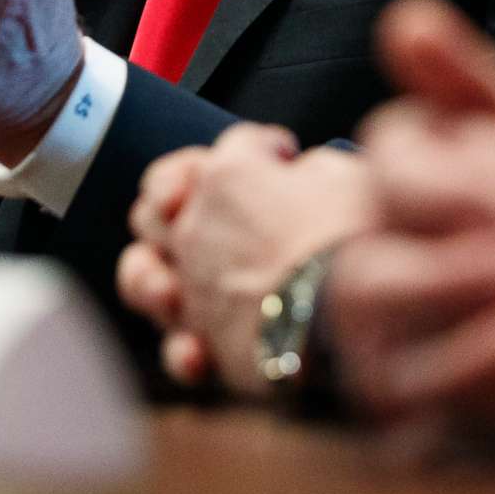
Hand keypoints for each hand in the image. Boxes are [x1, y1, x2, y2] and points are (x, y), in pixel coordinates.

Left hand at [117, 125, 374, 396]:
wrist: (349, 319)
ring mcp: (190, 286)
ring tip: (185, 284)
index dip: (267, 149)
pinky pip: (173, 346)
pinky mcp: (199, 342)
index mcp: (231, 174)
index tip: (287, 159)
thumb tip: (308, 176)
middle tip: (226, 211)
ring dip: (156, 275)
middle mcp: (195, 226)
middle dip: (184, 198)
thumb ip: (316, 170)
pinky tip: (204, 348)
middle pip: (160, 199)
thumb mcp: (349, 178)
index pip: (240, 145)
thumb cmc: (354, 240)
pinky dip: (186, 348)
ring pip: (140, 273)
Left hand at [325, 0, 494, 462]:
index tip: (424, 211)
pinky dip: (412, 403)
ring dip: (374, 325)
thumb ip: (476, 85)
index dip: (395, 175)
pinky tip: (433, 410)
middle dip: (374, 243)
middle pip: (374, 202)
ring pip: (369, 286)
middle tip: (401, 290)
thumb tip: (402, 16)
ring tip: (402, 351)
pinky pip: (414, 378)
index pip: (391, 135)